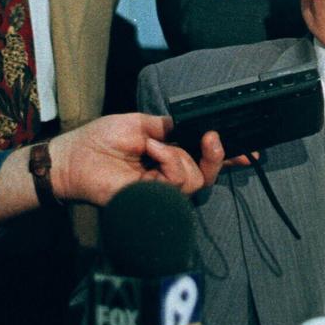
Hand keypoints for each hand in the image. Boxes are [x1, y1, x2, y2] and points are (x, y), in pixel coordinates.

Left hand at [50, 114, 224, 204]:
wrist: (75, 157)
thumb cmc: (101, 139)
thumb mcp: (142, 123)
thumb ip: (170, 127)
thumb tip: (195, 126)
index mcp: (169, 156)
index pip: (204, 161)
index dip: (228, 158)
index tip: (250, 153)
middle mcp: (169, 176)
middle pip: (208, 174)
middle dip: (217, 155)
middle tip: (210, 139)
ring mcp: (161, 191)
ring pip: (196, 179)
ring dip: (179, 157)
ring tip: (153, 147)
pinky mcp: (153, 200)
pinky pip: (177, 183)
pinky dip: (168, 162)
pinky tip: (151, 153)